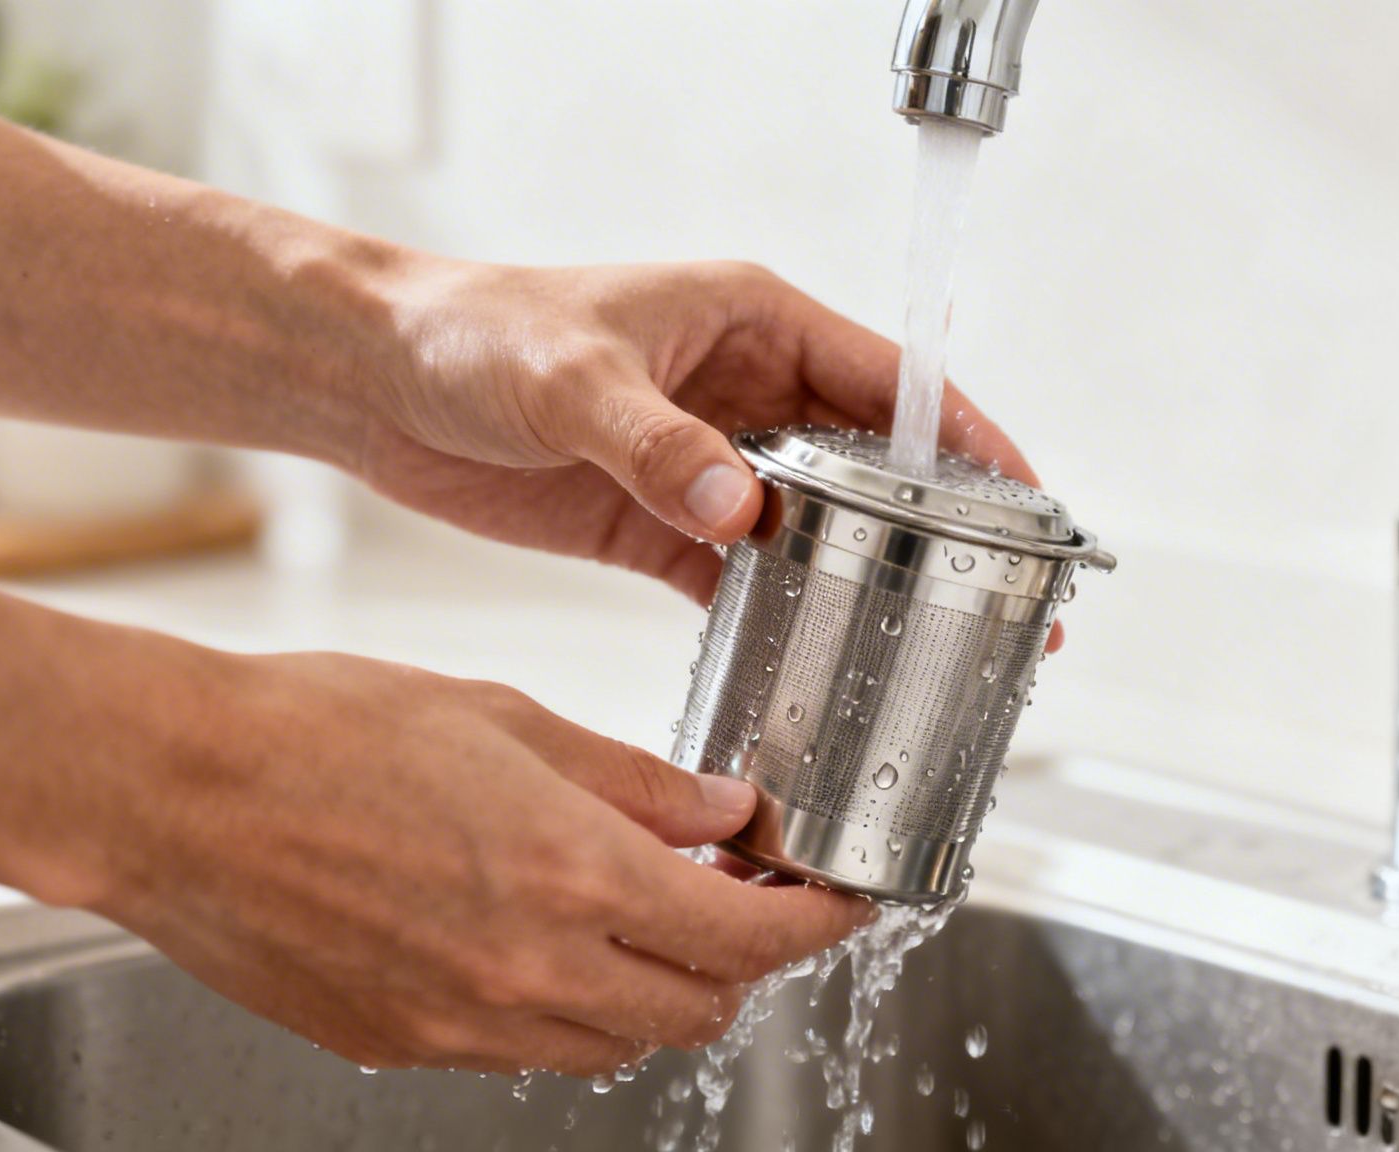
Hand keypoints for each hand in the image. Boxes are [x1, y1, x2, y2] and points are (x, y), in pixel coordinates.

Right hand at [89, 647, 870, 1075]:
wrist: (167, 793)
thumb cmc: (319, 731)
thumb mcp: (510, 718)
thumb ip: (636, 780)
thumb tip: (725, 812)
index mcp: (569, 872)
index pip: (747, 936)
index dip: (815, 923)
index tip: (839, 902)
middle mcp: (528, 970)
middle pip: (700, 1008)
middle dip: (744, 957)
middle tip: (740, 890)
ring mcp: (463, 1024)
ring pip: (620, 1044)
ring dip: (658, 987)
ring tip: (638, 906)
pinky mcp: (402, 1047)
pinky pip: (529, 1050)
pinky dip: (569, 1007)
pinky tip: (543, 934)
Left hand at [355, 259, 1041, 605]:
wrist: (371, 383)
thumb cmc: (468, 332)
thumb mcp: (569, 377)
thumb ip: (656, 441)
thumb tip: (742, 505)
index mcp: (753, 323)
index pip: (892, 381)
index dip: (969, 439)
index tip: (1027, 499)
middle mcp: (746, 391)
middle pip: (874, 463)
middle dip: (938, 527)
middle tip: (999, 596)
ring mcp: (709, 461)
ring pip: (819, 526)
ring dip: (868, 581)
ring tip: (930, 642)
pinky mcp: (662, 523)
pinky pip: (745, 576)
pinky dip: (779, 618)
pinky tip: (812, 666)